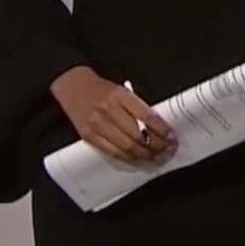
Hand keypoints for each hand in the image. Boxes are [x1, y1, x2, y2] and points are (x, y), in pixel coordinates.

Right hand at [50, 69, 173, 163]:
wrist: (72, 87)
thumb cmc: (102, 89)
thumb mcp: (122, 91)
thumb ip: (138, 107)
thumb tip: (159, 128)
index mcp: (120, 96)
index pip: (147, 116)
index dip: (162, 130)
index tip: (172, 137)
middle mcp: (108, 110)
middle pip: (138, 135)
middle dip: (156, 145)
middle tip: (168, 150)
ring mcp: (97, 125)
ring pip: (126, 146)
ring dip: (145, 154)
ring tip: (157, 157)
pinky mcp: (89, 136)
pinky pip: (113, 152)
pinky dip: (128, 157)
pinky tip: (139, 158)